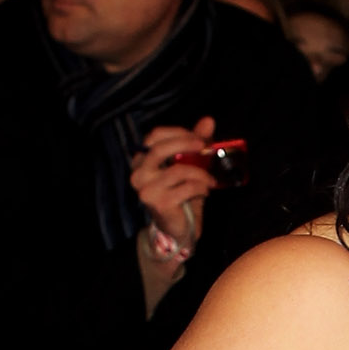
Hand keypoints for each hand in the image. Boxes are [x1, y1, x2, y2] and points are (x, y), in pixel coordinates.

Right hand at [131, 115, 218, 250]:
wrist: (178, 229)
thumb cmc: (182, 195)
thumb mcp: (190, 166)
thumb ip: (196, 144)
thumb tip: (209, 120)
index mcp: (142, 160)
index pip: (156, 136)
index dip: (178, 134)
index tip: (199, 138)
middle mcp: (138, 173)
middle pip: (160, 148)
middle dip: (186, 144)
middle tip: (205, 147)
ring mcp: (146, 189)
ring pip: (177, 170)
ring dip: (200, 173)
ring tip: (210, 180)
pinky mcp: (158, 203)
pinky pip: (185, 187)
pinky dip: (200, 188)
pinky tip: (205, 192)